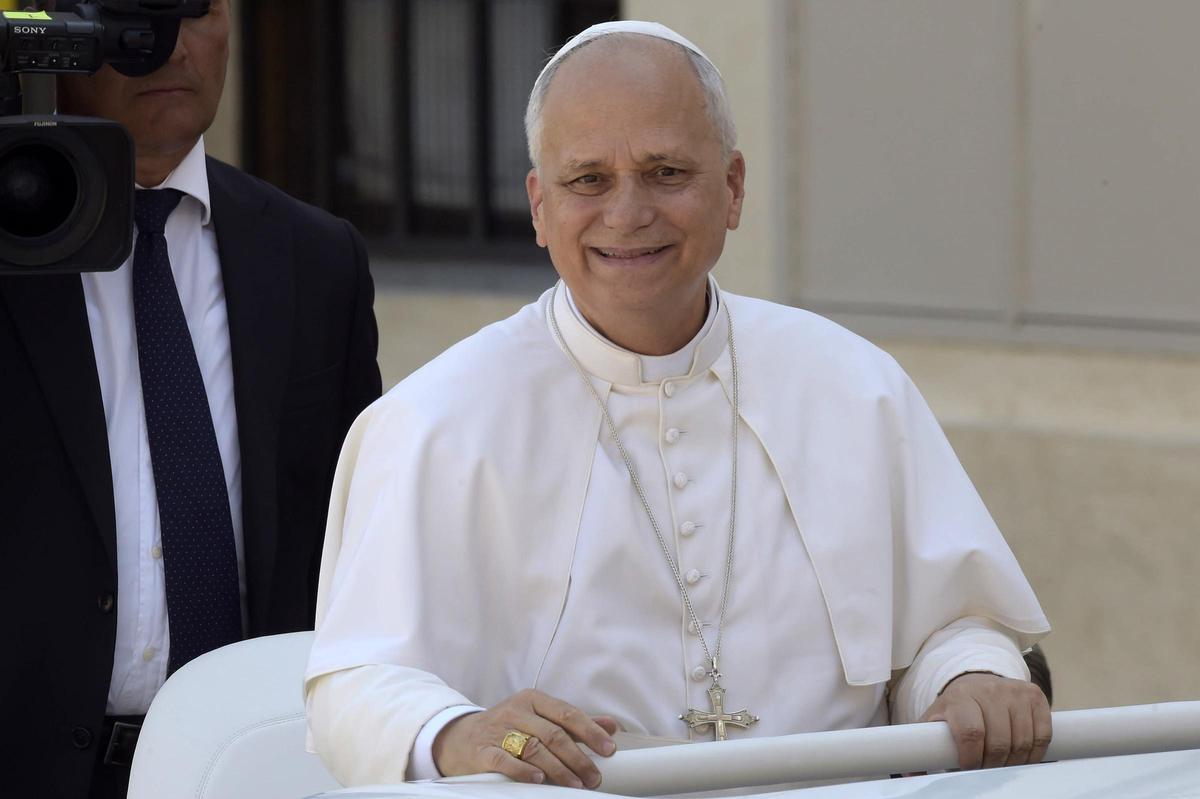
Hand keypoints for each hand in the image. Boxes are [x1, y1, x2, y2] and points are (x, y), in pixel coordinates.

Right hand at [432, 689, 618, 787]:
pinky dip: (522, 770)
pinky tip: (538, 780)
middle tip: (594, 777)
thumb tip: (610, 726)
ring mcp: (498, 730)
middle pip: (553, 734)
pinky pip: (505, 760)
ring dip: (558, 769)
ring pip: (534, 748)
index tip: (608, 749)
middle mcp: (516, 711)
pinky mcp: (483, 750)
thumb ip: (572, 722)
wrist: (458, 737)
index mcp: (532, 700)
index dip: (590, 731)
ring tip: (575, 784)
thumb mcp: (538, 718)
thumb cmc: (506, 727)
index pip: (567, 713)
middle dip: (578, 757)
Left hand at [920, 672, 1050, 769]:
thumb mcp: (935, 722)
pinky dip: (1034, 752)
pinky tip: (1021, 755)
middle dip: (993, 764)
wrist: (976, 682)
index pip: (971, 733)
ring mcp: (1014, 691)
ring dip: (1014, 761)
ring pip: (1022, 741)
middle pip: (1000, 742)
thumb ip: (923, 747)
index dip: (972, 759)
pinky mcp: (1034, 695)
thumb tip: (910, 776)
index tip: (969, 769)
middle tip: (987, 770)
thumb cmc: (955, 709)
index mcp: (959, 697)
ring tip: (1002, 764)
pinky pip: (1042, 734)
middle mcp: (988, 690)